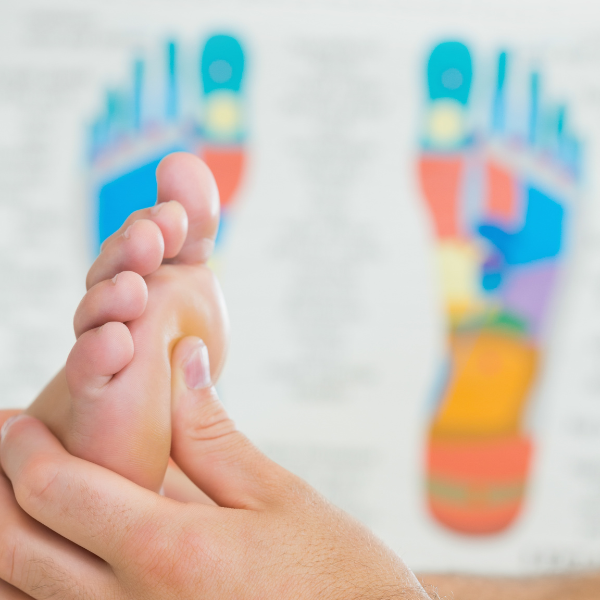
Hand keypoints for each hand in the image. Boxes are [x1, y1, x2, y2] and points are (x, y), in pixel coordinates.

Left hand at [0, 337, 430, 599]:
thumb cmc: (330, 571)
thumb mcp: (276, 494)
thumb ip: (212, 431)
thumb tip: (180, 359)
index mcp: (168, 552)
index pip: (57, 492)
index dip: (24, 448)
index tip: (14, 421)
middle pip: (17, 550)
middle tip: (3, 447)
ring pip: (22, 599)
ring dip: (5, 544)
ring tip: (9, 498)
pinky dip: (33, 589)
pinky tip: (48, 557)